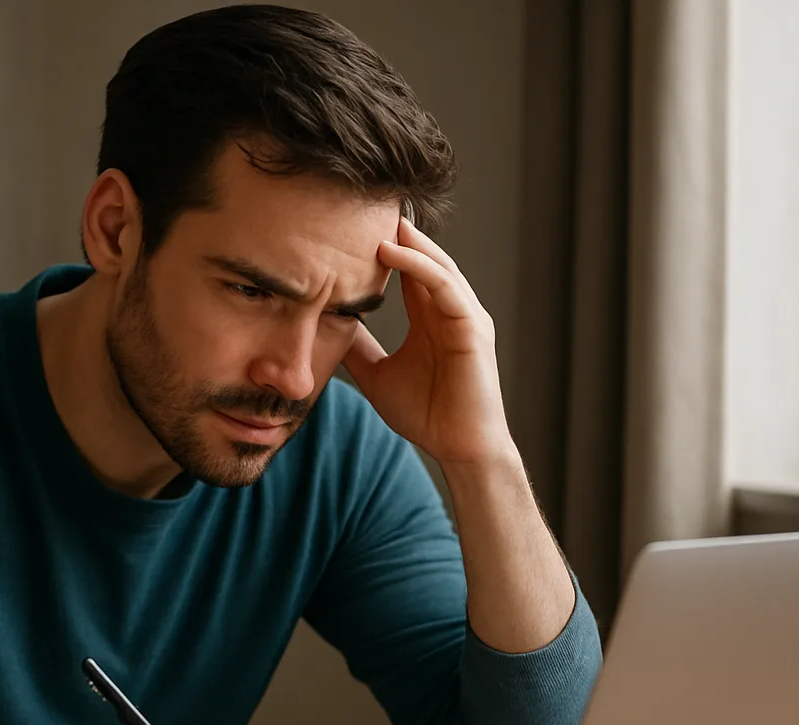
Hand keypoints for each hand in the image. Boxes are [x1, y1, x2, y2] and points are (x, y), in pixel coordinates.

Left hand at [342, 218, 513, 467]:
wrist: (459, 450)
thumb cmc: (427, 415)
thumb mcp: (376, 374)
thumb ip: (358, 349)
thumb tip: (325, 330)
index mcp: (430, 316)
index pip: (407, 269)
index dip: (381, 244)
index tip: (345, 223)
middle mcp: (450, 309)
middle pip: (423, 256)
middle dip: (396, 228)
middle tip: (359, 199)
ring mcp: (465, 315)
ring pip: (435, 263)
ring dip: (405, 238)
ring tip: (372, 215)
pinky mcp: (473, 327)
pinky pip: (444, 285)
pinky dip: (418, 265)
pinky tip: (389, 250)